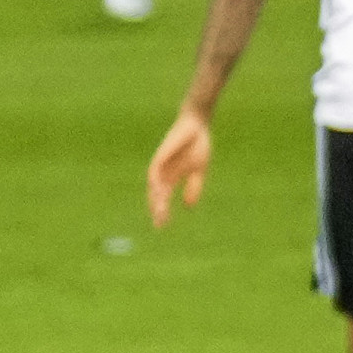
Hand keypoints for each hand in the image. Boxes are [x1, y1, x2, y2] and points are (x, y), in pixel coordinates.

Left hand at [148, 109, 212, 226]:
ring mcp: (161, 164)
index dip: (162, 211)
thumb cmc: (197, 145)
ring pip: (154, 185)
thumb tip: (188, 207)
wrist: (197, 126)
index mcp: (171, 177)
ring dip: (155, 198)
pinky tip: (157, 190)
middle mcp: (163, 173)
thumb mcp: (198, 171)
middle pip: (156, 194)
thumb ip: (194, 187)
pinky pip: (154, 170)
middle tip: (159, 223)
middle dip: (157, 209)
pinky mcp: (161, 155)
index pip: (163, 198)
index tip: (162, 226)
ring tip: (159, 211)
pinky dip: (154, 181)